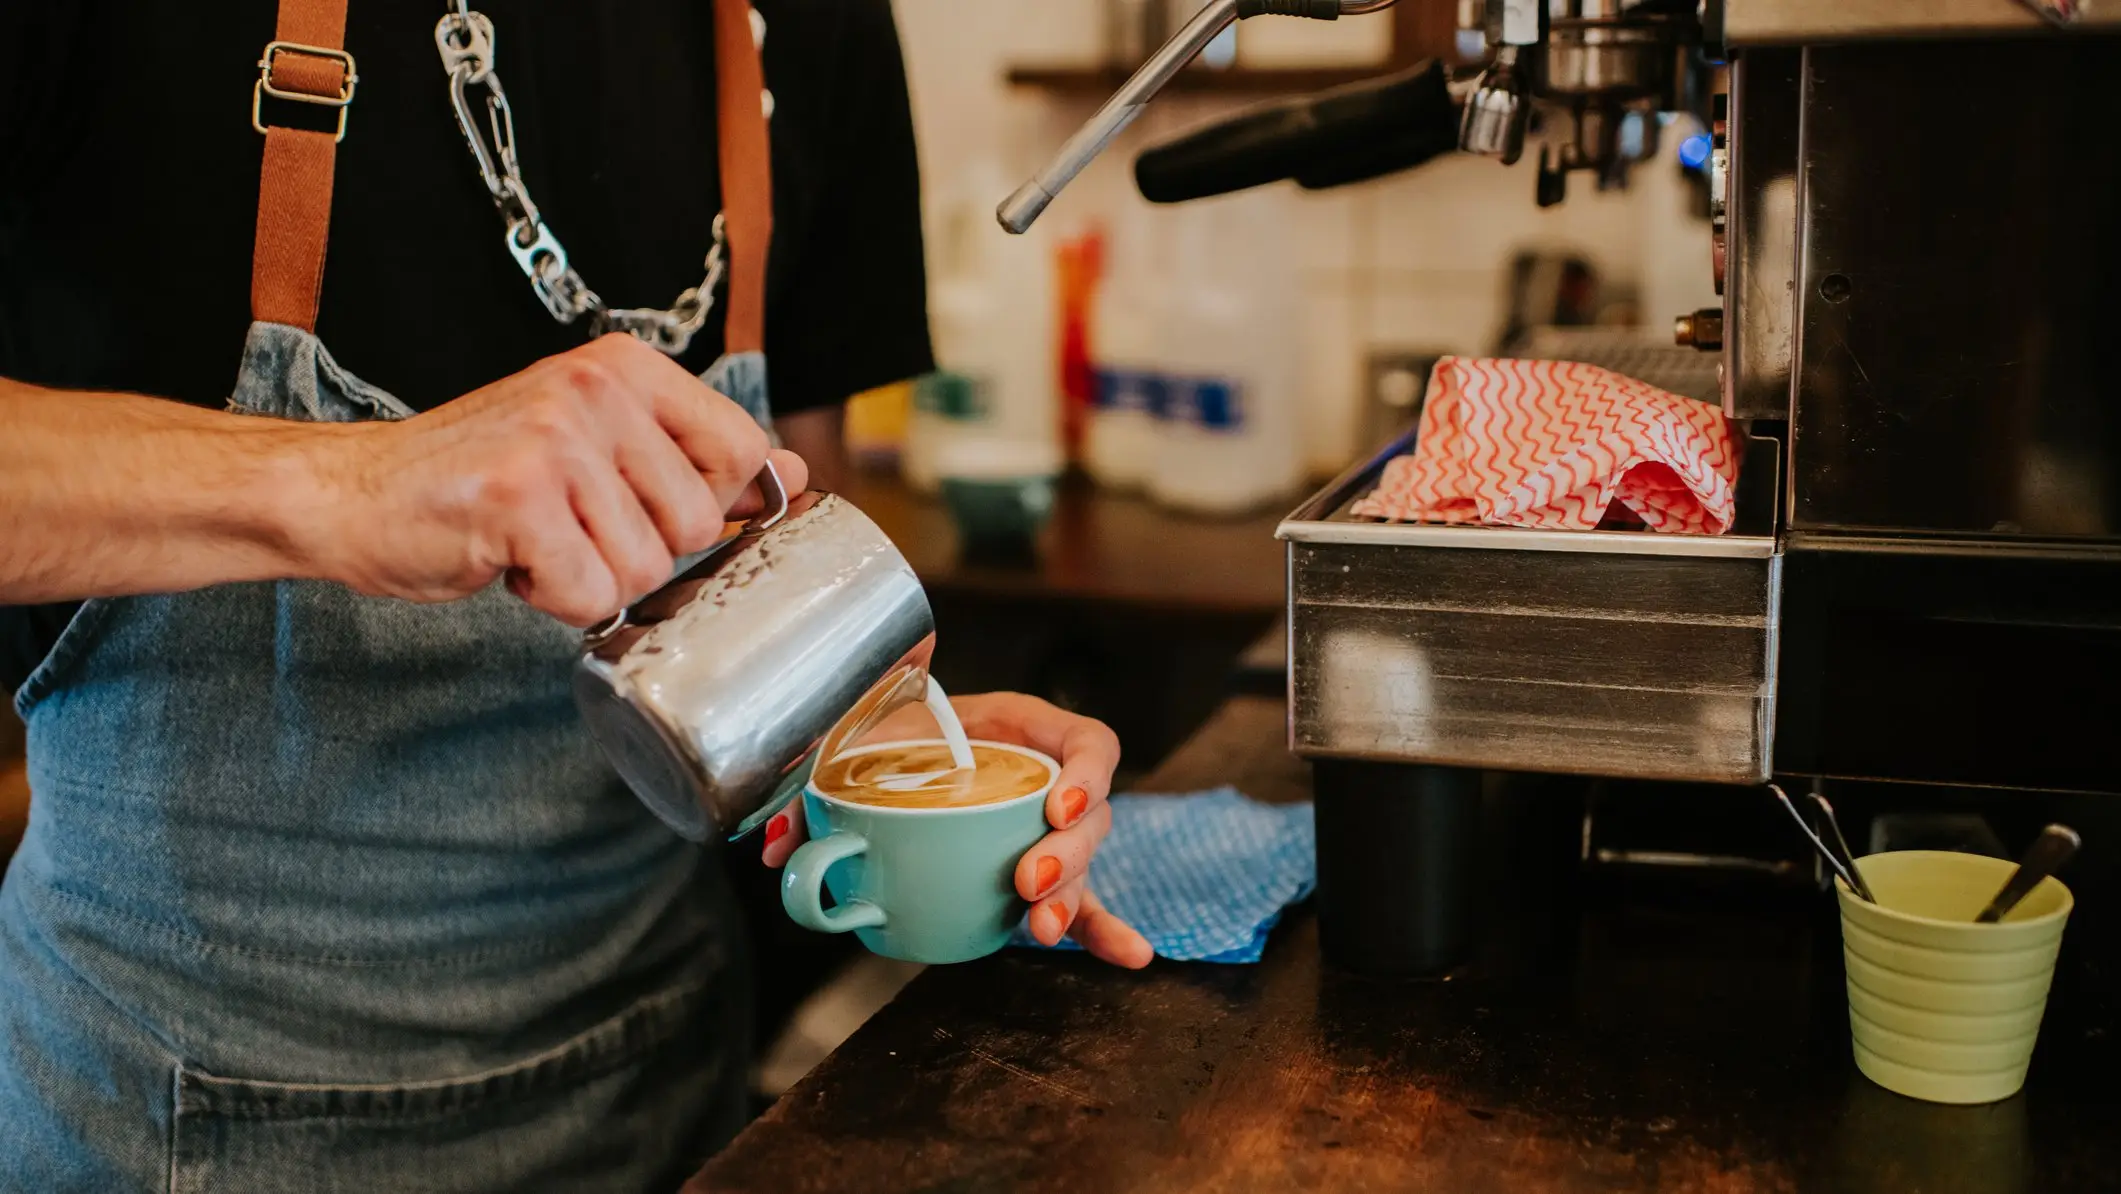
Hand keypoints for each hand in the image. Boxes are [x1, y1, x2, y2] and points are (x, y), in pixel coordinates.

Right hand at [301, 334, 806, 626]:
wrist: (353, 493)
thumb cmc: (479, 477)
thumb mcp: (596, 445)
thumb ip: (691, 456)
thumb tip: (791, 474)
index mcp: (626, 368)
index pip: (741, 450)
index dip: (710, 504)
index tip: (649, 510)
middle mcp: (596, 391)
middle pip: (696, 523)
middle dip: (638, 551)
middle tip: (571, 526)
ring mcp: (557, 440)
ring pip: (645, 568)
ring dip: (590, 577)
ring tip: (536, 539)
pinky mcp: (519, 498)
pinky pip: (590, 593)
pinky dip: (552, 599)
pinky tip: (511, 560)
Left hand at [761, 693, 1153, 969]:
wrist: (875, 745)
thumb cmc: (879, 731)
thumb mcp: (855, 738)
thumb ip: (817, 783)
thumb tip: (780, 844)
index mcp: (1019, 728)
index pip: (1086, 740)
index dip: (1087, 772)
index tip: (1057, 804)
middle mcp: (1044, 776)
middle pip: (1090, 814)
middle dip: (1068, 853)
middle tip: (1026, 879)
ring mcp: (1043, 828)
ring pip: (1083, 863)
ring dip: (1073, 898)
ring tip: (1041, 927)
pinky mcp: (1034, 873)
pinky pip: (1079, 901)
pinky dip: (1102, 930)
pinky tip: (1129, 957)